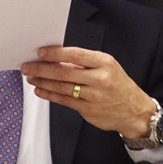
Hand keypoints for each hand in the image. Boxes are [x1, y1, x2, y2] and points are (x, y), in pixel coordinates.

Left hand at [21, 46, 154, 137]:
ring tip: (31, 77)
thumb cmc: (119, 85)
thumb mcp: (109, 67)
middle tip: (28, 66)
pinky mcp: (88, 110)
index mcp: (105, 63)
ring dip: (43, 82)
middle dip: (42, 69)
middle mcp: (100, 79)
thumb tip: (58, 58)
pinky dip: (50, 95)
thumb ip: (86, 63)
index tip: (41, 53)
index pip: (76, 55)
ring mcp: (94, 96)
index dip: (56, 54)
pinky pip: (64, 101)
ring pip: (62, 88)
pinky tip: (41, 91)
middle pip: (64, 73)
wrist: (134, 111)